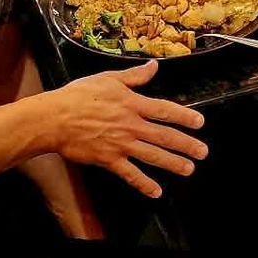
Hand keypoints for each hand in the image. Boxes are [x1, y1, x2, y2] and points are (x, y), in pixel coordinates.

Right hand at [44, 61, 207, 198]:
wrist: (55, 118)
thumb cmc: (78, 95)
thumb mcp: (108, 78)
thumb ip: (134, 76)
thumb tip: (153, 66)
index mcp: (132, 103)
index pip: (165, 111)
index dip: (184, 116)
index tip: (199, 123)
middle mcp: (131, 125)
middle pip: (164, 136)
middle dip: (186, 144)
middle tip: (203, 151)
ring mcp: (121, 144)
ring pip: (153, 156)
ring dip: (173, 163)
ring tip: (188, 169)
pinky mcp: (109, 159)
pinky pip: (130, 174)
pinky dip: (144, 183)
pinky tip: (156, 191)